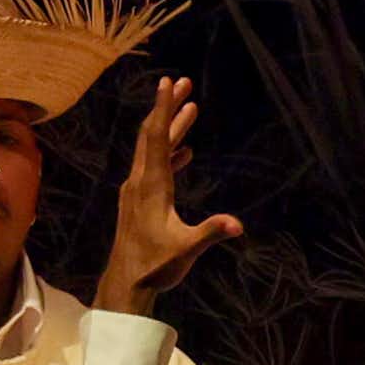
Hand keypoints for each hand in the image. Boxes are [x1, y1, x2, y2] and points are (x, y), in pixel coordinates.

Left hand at [96, 76, 244, 316]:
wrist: (126, 282)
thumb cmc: (155, 265)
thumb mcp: (186, 249)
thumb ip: (211, 232)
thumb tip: (238, 224)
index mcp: (151, 186)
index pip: (156, 138)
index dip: (163, 109)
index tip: (168, 83)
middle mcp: (140, 181)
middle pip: (152, 135)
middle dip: (168, 108)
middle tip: (183, 82)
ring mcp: (137, 190)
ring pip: (153, 149)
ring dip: (171, 127)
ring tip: (191, 108)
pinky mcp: (140, 200)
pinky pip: (155, 166)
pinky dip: (170, 152)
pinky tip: (184, 150)